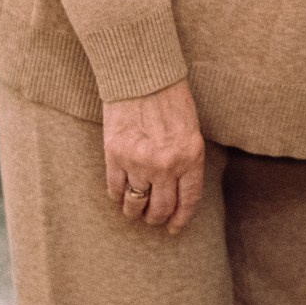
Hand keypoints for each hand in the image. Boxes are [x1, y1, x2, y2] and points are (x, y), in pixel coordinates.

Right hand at [104, 78, 204, 233]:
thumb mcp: (190, 131)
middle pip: (160, 208)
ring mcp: (138, 162)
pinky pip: (115, 189)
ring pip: (135, 204)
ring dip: (135, 212)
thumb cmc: (170, 100)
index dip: (180, 218)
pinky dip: (117, 196)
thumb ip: (186, 161)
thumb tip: (177, 193)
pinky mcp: (115, 155)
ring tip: (135, 210)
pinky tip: (120, 194)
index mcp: (190, 157)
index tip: (174, 228)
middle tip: (153, 219)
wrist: (142, 77)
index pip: (187, 200)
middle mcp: (165, 164)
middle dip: (157, 219)